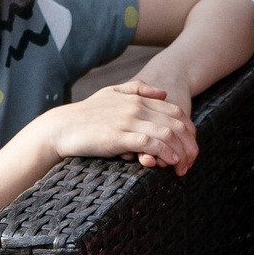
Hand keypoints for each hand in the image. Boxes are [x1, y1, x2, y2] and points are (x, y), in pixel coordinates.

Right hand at [42, 81, 198, 173]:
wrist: (62, 127)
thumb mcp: (112, 92)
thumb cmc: (87, 114)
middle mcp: (136, 107)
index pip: (176, 112)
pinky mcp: (118, 137)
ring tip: (183, 165)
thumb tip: (162, 93)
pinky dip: (164, 153)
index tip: (191, 146)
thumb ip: (138, 88)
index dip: (189, 130)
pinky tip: (169, 162)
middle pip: (176, 124)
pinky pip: (150, 144)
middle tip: (191, 161)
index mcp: (138, 98)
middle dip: (189, 144)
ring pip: (167, 134)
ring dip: (180, 152)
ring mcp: (127, 121)